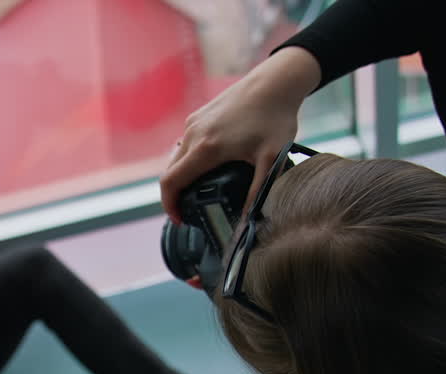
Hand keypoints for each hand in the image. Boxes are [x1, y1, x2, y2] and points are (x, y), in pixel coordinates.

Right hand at [160, 46, 321, 221]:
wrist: (275, 81)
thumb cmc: (275, 118)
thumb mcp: (272, 159)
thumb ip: (258, 192)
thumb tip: (247, 221)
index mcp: (206, 148)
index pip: (171, 182)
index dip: (170, 205)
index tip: (181, 220)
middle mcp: (194, 134)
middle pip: (170, 172)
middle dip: (175, 195)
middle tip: (191, 211)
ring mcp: (194, 122)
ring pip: (176, 157)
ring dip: (181, 177)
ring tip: (199, 191)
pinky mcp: (199, 115)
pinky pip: (185, 144)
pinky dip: (188, 161)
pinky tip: (207, 167)